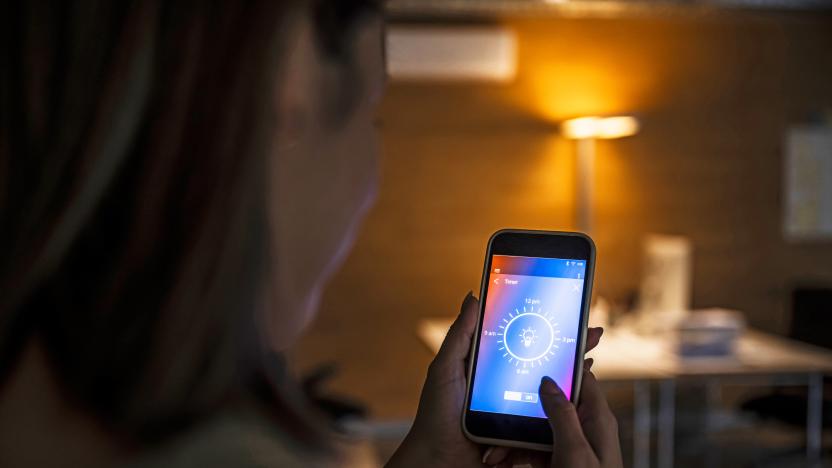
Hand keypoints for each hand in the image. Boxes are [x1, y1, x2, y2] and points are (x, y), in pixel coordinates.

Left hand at [387, 292, 607, 467]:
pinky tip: (579, 399)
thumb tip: (474, 296)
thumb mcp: (445, 369)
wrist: (438, 460)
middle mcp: (510, 387)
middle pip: (546, 363)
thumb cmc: (436, 416)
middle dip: (571, 348)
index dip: (547, 328)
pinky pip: (552, 421)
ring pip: (554, 392)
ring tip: (589, 363)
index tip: (568, 314)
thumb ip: (461, 335)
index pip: (525, 342)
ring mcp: (519, 411)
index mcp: (493, 368)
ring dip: (575, 378)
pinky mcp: (525, 433)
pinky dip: (568, 410)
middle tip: (592, 333)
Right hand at [484, 361, 622, 467]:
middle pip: (550, 404)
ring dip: (513, 440)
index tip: (533, 354)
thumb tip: (549, 380)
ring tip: (493, 455)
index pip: (580, 378)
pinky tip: (500, 461)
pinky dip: (516, 455)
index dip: (559, 364)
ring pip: (537, 430)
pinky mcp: (558, 463)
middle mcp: (585, 429)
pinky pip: (534, 451)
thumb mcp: (575, 451)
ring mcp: (571, 447)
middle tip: (499, 420)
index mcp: (597, 419)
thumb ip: (562, 414)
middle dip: (522, 411)